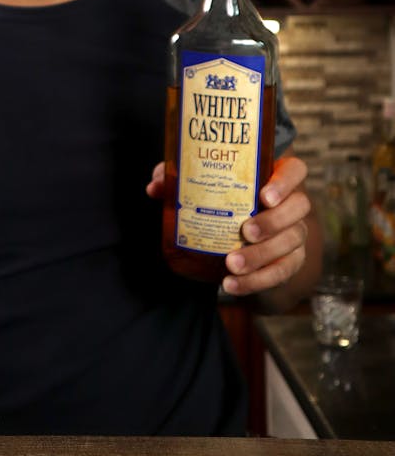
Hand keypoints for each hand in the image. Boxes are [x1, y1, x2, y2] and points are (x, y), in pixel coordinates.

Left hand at [147, 155, 315, 301]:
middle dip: (273, 221)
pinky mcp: (290, 261)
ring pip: (291, 242)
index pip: (295, 170)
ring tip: (232, 264)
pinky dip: (256, 281)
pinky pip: (281, 272)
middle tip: (246, 231)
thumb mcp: (202, 188)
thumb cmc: (222, 202)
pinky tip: (232, 284)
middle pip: (299, 207)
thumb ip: (180, 182)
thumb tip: (156, 186)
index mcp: (275, 178)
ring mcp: (295, 233)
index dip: (285, 182)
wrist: (239, 240)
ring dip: (261, 256)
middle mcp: (292, 204)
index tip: (264, 196)